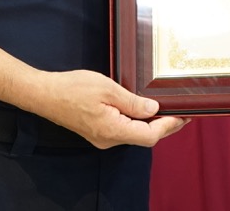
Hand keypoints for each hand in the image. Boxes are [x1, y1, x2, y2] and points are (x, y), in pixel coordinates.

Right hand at [33, 69, 189, 148]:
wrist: (44, 94)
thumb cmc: (73, 88)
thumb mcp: (108, 89)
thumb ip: (133, 102)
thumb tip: (154, 110)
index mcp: (113, 130)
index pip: (150, 135)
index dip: (169, 126)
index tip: (184, 116)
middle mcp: (108, 140)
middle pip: (144, 137)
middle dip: (164, 126)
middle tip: (182, 112)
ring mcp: (102, 138)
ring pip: (134, 134)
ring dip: (151, 123)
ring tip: (166, 108)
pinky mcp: (97, 132)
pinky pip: (123, 130)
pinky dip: (136, 121)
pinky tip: (142, 109)